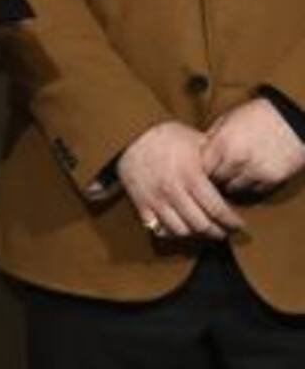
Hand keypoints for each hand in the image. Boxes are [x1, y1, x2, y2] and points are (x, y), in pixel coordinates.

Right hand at [117, 120, 243, 240]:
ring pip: (181, 231)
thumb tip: (234, 173)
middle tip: (225, 231)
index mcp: (191, 175)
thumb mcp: (195, 140)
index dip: (231, 222)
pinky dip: (171, 232)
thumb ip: (214, 159)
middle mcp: (173, 191)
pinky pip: (158, 228)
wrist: (130, 133)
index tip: (238, 224)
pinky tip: (180, 227)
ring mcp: (156, 199)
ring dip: (196, 235)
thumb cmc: (166, 135)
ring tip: (203, 230)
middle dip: (217, 232)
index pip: (217, 209)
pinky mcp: (141, 203)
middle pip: (201, 225)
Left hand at [201, 98, 304, 193]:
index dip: (202, 167)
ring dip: (232, 182)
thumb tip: (199, 150)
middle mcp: (236, 158)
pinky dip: (251, 185)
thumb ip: (213, 135)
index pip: (202, 166)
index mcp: (222, 142)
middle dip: (215, 176)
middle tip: (218, 173)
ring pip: (234, 188)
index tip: (204, 167)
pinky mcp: (272, 178)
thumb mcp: (228, 118)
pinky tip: (251, 174)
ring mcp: (254, 170)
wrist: (291, 119)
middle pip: (216, 179)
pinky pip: (255, 190)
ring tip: (234, 174)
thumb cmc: (257, 115)